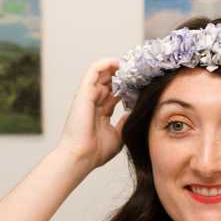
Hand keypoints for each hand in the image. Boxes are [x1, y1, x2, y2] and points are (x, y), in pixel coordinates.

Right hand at [59, 57, 126, 177]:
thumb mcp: (118, 136)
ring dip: (116, 66)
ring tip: (130, 64)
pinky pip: (94, 69)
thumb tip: (133, 113)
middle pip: (109, 80)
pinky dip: (106, 63)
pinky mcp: (85, 91)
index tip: (140, 83)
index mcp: (101, 111)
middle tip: (138, 71)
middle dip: (123, 74)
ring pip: (102, 72)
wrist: (81, 157)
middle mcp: (94, 101)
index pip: (115, 92)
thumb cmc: (95, 152)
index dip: (127, 86)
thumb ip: (125, 123)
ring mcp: (88, 95)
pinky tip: (119, 63)